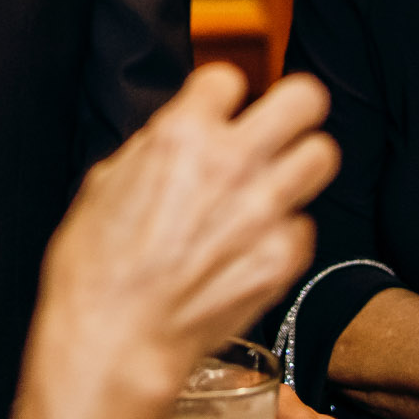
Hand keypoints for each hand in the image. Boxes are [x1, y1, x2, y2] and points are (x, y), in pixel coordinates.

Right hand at [0, 67, 339, 418]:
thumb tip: (175, 136)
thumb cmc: (96, 267)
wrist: (116, 341)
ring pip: (322, 156)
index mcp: (181, 134)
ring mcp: (265, 211)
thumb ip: (153, 148)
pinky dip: (282, 233)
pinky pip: (304, 226)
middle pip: (304, 97)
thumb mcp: (104, 183)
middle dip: (291, 107)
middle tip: (278, 125)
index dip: (217, 98)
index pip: (228, 78)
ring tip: (276, 181)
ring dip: (298, 163)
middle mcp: (233, 163)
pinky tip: (253, 246)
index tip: (214, 114)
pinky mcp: (283, 258)